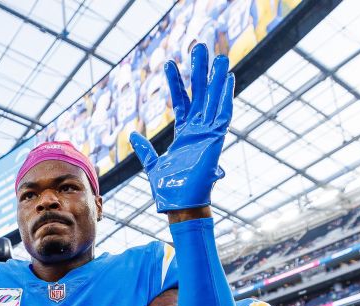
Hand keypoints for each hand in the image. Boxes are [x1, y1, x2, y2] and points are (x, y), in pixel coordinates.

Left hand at [129, 44, 232, 212]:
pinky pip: (223, 114)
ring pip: (213, 100)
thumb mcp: (153, 164)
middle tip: (199, 47)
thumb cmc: (170, 189)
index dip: (176, 83)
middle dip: (199, 72)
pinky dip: (226, 97)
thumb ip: (145, 149)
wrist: (180, 204)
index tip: (171, 64)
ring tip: (217, 56)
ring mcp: (208, 134)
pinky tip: (227, 79)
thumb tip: (132, 134)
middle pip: (200, 95)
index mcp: (185, 135)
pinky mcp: (216, 139)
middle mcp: (198, 131)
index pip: (182, 102)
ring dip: (215, 78)